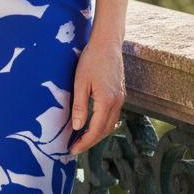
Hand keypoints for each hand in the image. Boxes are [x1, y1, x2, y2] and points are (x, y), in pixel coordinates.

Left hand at [67, 36, 125, 156]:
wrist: (107, 43)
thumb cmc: (91, 60)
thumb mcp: (80, 82)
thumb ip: (80, 106)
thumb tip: (77, 128)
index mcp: (107, 102)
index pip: (96, 130)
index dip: (84, 143)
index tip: (72, 150)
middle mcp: (117, 103)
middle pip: (105, 131)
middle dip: (90, 142)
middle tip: (75, 148)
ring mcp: (121, 98)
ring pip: (110, 124)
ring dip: (97, 134)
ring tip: (82, 138)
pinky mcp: (120, 93)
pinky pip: (113, 115)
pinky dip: (103, 124)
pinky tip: (93, 123)